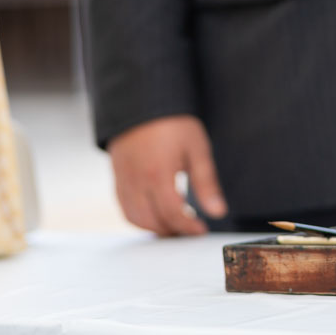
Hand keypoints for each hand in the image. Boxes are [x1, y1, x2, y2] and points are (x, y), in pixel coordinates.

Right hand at [108, 115, 227, 235]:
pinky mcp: (117, 178)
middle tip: (189, 231)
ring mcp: (123, 181)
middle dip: (173, 231)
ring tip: (174, 227)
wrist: (144, 103)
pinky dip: (139, 219)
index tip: (201, 230)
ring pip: (135, 218)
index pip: (173, 213)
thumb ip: (206, 184)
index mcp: (159, 174)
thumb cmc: (174, 125)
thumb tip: (218, 212)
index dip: (188, 227)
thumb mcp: (197, 150)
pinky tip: (155, 216)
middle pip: (153, 220)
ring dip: (155, 228)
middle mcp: (137, 181)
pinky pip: (124, 208)